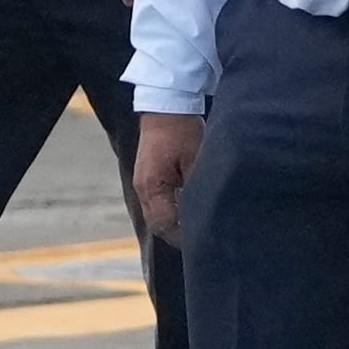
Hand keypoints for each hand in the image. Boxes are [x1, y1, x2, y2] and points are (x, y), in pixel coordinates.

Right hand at [126, 111, 202, 248]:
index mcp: (153, 185)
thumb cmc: (183, 130)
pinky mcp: (146, 178)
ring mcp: (141, 183)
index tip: (203, 242)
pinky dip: (169, 213)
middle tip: (202, 242)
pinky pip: (155, 205)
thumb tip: (207, 213)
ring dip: (173, 225)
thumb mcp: (197, 160)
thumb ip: (198, 189)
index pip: (166, 224)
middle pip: (157, 225)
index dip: (184, 238)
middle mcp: (142, 188)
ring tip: (195, 230)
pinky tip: (186, 213)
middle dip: (178, 236)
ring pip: (155, 217)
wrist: (166, 105)